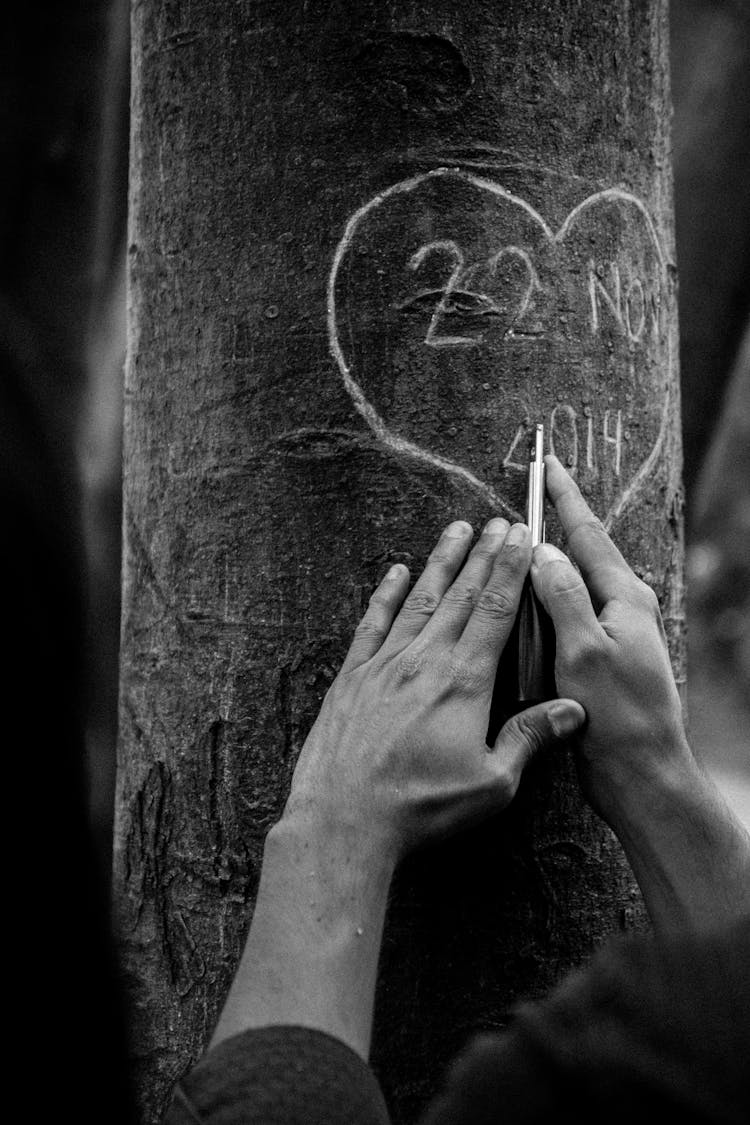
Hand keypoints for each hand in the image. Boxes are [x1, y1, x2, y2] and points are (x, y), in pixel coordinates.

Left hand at [283, 517, 584, 858]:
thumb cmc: (420, 806)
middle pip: (462, 595)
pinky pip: (373, 623)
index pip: (496, 611)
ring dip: (442, 562)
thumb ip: (530, 739)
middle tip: (499, 522)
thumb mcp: (491, 783)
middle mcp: (425, 661)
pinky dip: (387, 594)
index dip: (511, 570)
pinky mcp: (353, 677)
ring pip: (421, 599)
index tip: (522, 538)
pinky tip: (397, 572)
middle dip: (484, 555)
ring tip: (457, 529)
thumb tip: (575, 711)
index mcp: (464, 681)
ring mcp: (385, 664)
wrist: (344, 817)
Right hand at [530, 454, 688, 828]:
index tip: (547, 463)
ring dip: (549, 559)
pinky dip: (546, 597)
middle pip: (584, 552)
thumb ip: (563, 595)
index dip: (564, 497)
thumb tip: (542, 552)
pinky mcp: (600, 658)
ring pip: (574, 583)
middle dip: (558, 519)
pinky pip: (568, 613)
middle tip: (533, 490)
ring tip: (521, 537)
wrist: (641, 772)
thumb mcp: (583, 648)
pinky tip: (525, 601)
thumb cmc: (617, 714)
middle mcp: (622, 609)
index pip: (588, 534)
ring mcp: (613, 634)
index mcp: (624, 598)